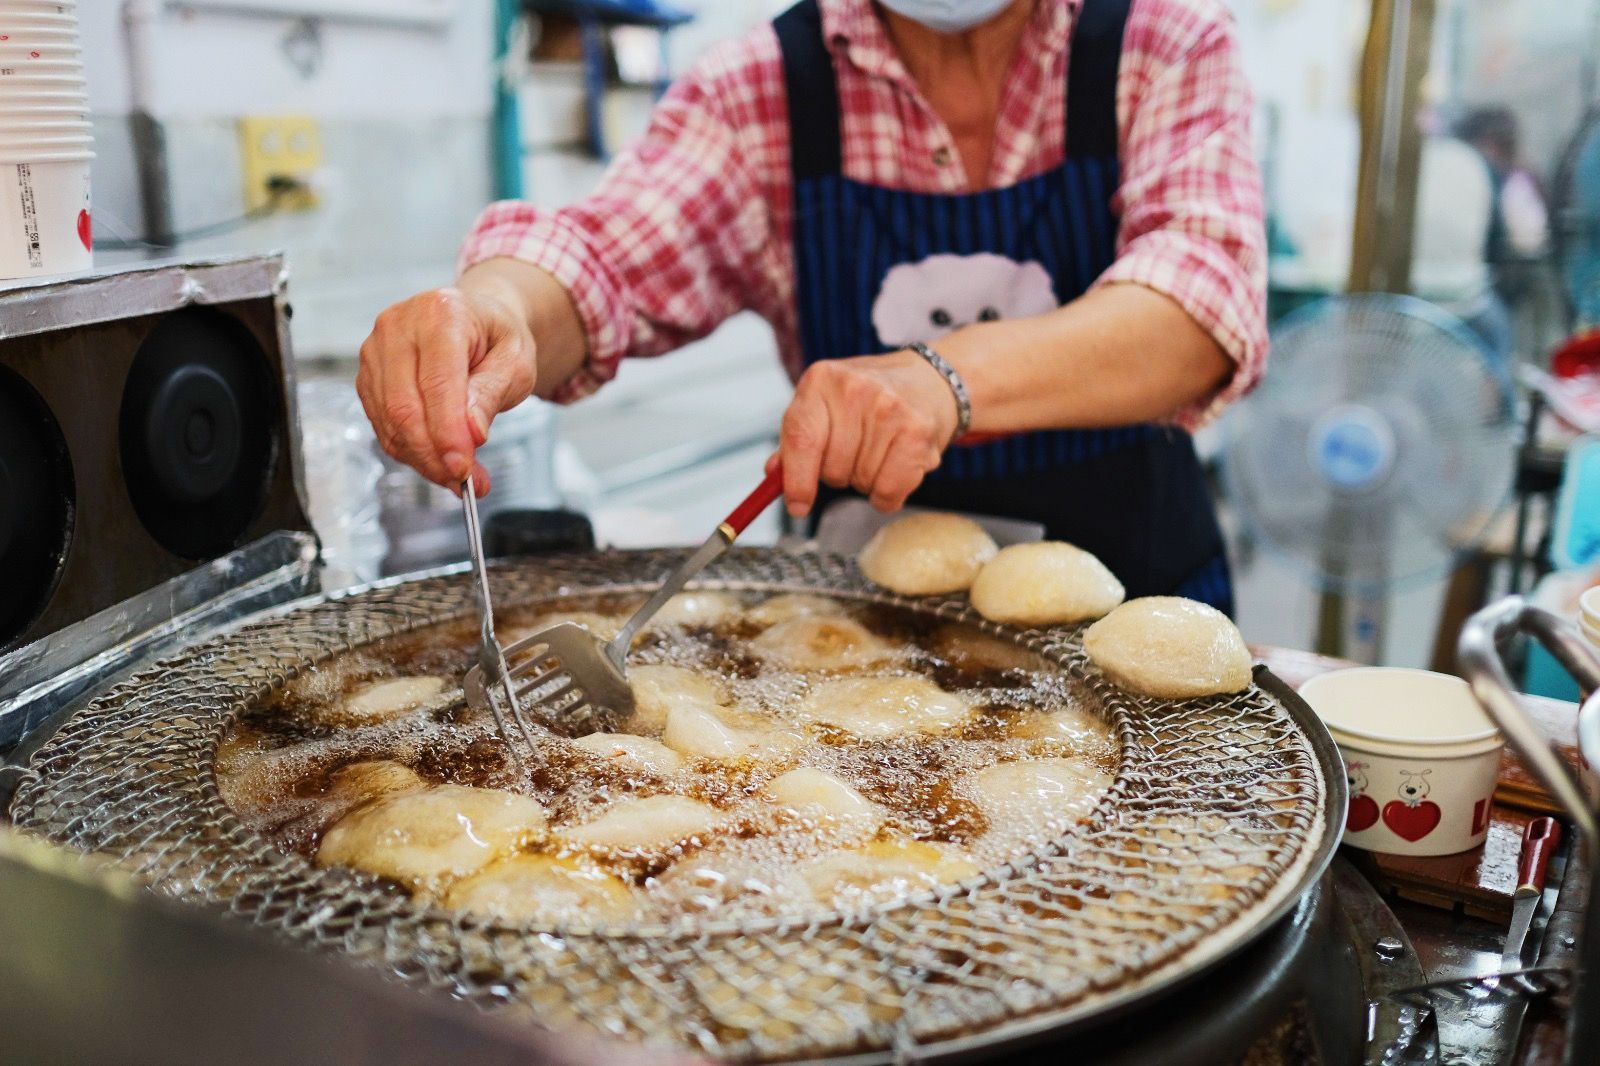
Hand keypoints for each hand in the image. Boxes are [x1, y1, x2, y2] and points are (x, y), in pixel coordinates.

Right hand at [356, 285, 536, 494]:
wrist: (477, 321)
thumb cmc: (497, 338)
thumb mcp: (515, 362)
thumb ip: (491, 395)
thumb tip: (471, 433)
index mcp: (441, 313)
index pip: (437, 383)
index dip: (447, 432)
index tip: (463, 467)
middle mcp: (398, 327)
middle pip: (404, 406)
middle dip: (433, 454)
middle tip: (464, 482)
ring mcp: (376, 351)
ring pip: (389, 421)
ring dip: (423, 459)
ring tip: (458, 477)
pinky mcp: (368, 376)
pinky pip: (383, 425)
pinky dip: (410, 451)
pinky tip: (437, 461)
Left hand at [775, 350, 958, 516]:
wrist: (930, 380)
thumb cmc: (870, 397)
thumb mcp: (825, 403)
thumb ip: (797, 439)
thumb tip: (774, 474)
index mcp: (820, 380)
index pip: (801, 438)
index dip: (797, 480)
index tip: (798, 505)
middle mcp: (854, 390)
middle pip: (830, 468)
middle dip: (837, 474)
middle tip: (854, 453)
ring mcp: (889, 409)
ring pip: (860, 482)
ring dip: (865, 481)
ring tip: (878, 452)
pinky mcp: (917, 432)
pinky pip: (889, 490)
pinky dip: (888, 495)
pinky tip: (894, 469)